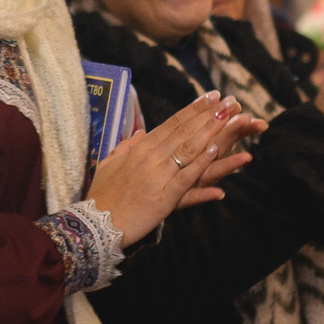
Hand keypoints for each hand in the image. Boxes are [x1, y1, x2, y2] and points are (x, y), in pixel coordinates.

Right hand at [86, 92, 262, 242]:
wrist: (95, 225)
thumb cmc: (101, 196)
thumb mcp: (108, 166)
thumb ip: (125, 148)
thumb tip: (139, 134)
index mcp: (139, 150)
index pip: (171, 124)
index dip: (192, 110)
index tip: (209, 97)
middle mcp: (149, 158)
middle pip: (183, 132)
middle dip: (207, 115)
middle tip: (228, 101)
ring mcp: (157, 177)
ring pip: (187, 150)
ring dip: (210, 132)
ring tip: (229, 118)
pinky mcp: (163, 198)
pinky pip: (185, 178)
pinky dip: (200, 164)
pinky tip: (215, 151)